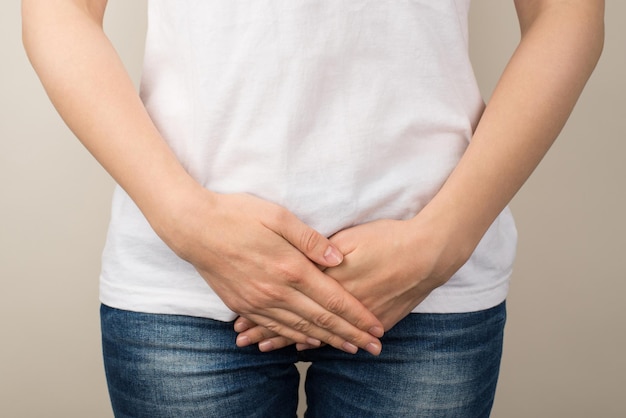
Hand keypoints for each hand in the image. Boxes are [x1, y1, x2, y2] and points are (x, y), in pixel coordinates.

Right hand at [164, 191, 383, 354]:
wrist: (193, 227)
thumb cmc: (237, 215)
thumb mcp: (278, 216)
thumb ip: (311, 240)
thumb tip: (339, 259)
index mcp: (290, 268)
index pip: (333, 299)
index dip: (357, 316)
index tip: (376, 327)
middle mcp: (276, 292)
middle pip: (322, 320)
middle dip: (351, 335)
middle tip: (374, 348)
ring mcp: (258, 302)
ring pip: (300, 329)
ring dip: (328, 341)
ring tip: (349, 349)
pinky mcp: (243, 305)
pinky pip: (275, 328)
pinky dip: (295, 338)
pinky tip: (309, 343)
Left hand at [235, 215, 472, 350]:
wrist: (430, 252)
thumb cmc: (389, 238)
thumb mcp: (351, 237)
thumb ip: (321, 251)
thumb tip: (297, 263)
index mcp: (332, 279)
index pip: (291, 299)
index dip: (267, 311)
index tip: (244, 323)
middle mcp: (341, 302)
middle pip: (299, 319)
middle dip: (271, 332)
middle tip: (247, 343)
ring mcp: (358, 314)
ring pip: (318, 331)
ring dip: (291, 340)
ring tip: (267, 348)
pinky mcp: (376, 318)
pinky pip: (343, 335)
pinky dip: (322, 342)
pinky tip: (308, 348)